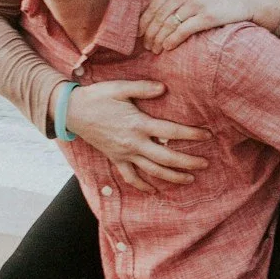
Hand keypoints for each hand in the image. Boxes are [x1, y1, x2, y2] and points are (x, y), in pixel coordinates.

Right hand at [60, 78, 208, 189]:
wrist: (72, 112)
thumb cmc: (98, 97)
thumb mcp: (120, 87)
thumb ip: (143, 88)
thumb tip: (163, 88)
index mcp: (138, 124)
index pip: (170, 132)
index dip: (191, 134)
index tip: (207, 135)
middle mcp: (134, 143)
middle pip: (166, 158)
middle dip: (188, 163)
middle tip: (205, 164)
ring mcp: (124, 154)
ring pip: (152, 171)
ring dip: (172, 177)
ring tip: (190, 180)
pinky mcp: (116, 159)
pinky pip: (130, 177)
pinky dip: (143, 186)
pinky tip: (154, 190)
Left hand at [138, 0, 279, 53]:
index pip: (155, 3)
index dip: (145, 20)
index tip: (140, 32)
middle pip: (159, 15)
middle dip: (149, 33)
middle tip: (145, 45)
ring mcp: (196, 3)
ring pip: (168, 24)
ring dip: (158, 39)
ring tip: (155, 50)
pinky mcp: (207, 16)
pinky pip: (183, 31)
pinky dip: (172, 40)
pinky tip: (167, 47)